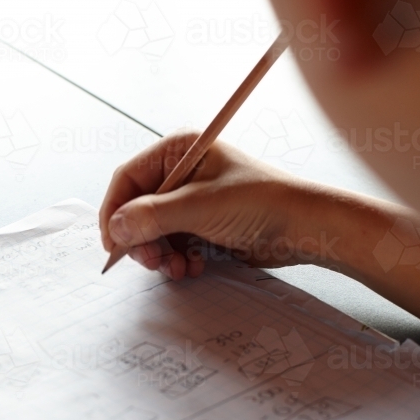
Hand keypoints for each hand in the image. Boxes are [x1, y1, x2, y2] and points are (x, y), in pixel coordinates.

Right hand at [99, 130, 337, 279]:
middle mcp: (181, 173)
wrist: (306, 228)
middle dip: (142, 240)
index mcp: (179, 151)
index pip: (128, 178)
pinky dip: (177, 260)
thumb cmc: (262, 203)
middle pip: (137, 209)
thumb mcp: (200, 207)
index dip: (116, 211)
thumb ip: (153, 216)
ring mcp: (191, 200)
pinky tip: (194, 267)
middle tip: (152, 262)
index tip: (112, 242)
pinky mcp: (202, 225)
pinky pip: (172, 244)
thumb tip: (115, 228)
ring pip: (153, 232)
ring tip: (178, 269)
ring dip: (161, 255)